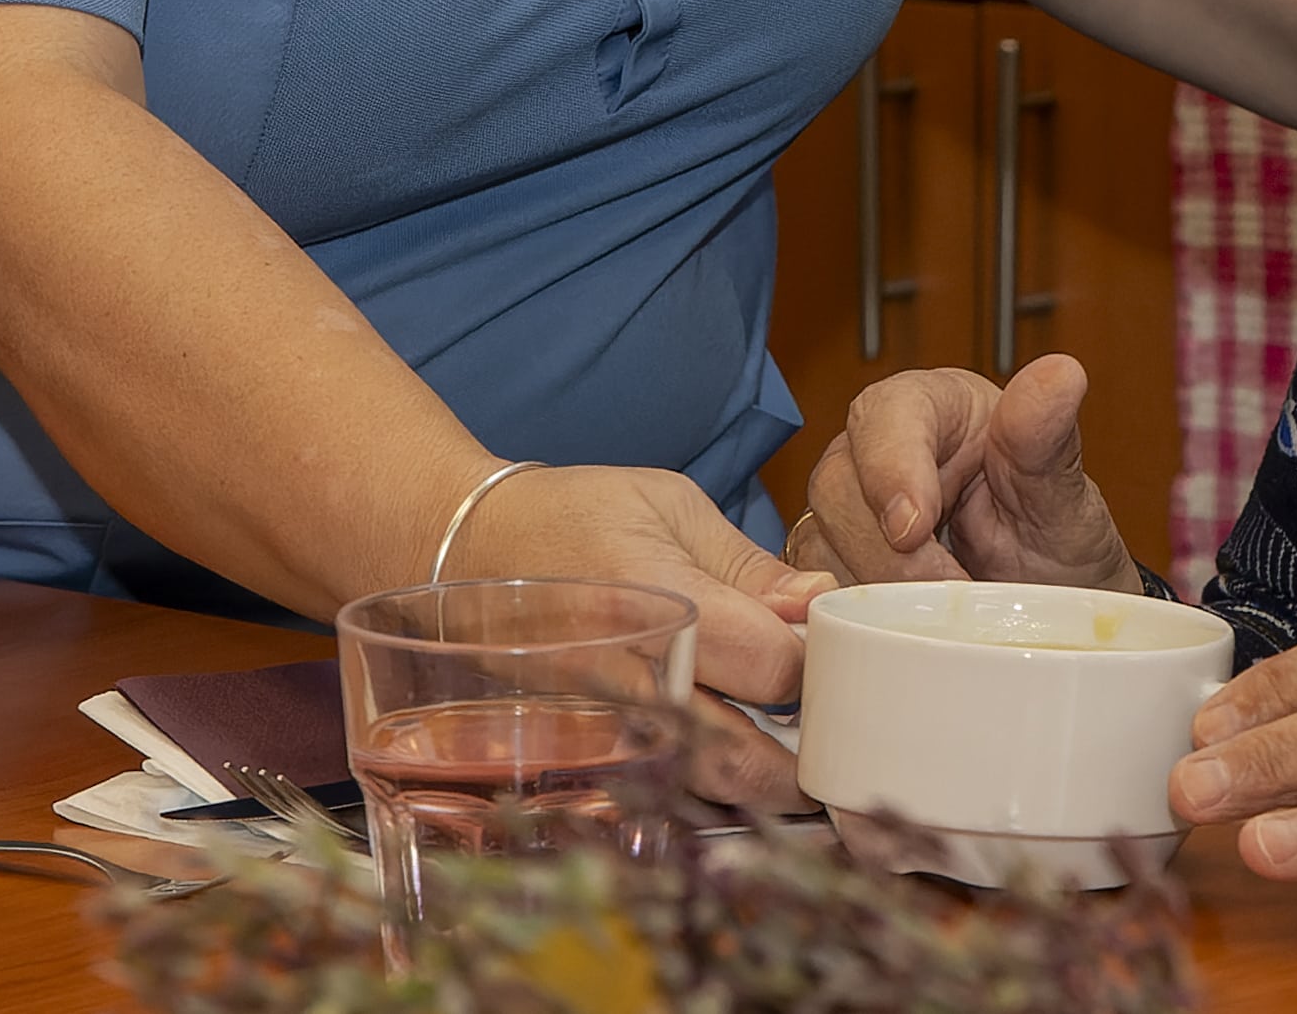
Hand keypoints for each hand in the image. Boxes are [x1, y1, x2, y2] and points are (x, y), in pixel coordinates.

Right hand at [465, 464, 834, 811]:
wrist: (468, 545)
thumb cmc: (575, 513)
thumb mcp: (672, 505)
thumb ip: (750, 564)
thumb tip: (818, 604)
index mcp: (656, 597)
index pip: (771, 667)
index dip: (815, 667)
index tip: (827, 654)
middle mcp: (623, 675)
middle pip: (740, 756)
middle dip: (799, 757)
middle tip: (829, 736)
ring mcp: (596, 726)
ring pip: (699, 791)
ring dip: (757, 786)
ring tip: (790, 756)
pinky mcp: (578, 751)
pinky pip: (656, 787)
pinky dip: (701, 786)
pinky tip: (725, 758)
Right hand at [799, 358, 1142, 597]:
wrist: (1050, 610)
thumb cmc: (1056, 540)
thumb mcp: (1064, 496)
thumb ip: (1049, 437)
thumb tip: (1061, 375)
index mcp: (936, 407)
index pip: (887, 412)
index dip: (892, 468)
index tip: (915, 527)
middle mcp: (881, 451)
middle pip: (838, 482)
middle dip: (884, 549)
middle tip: (945, 590)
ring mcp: (851, 511)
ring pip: (816, 541)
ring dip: (868, 590)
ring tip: (936, 616)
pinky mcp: (835, 566)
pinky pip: (809, 591)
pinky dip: (841, 618)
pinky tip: (889, 633)